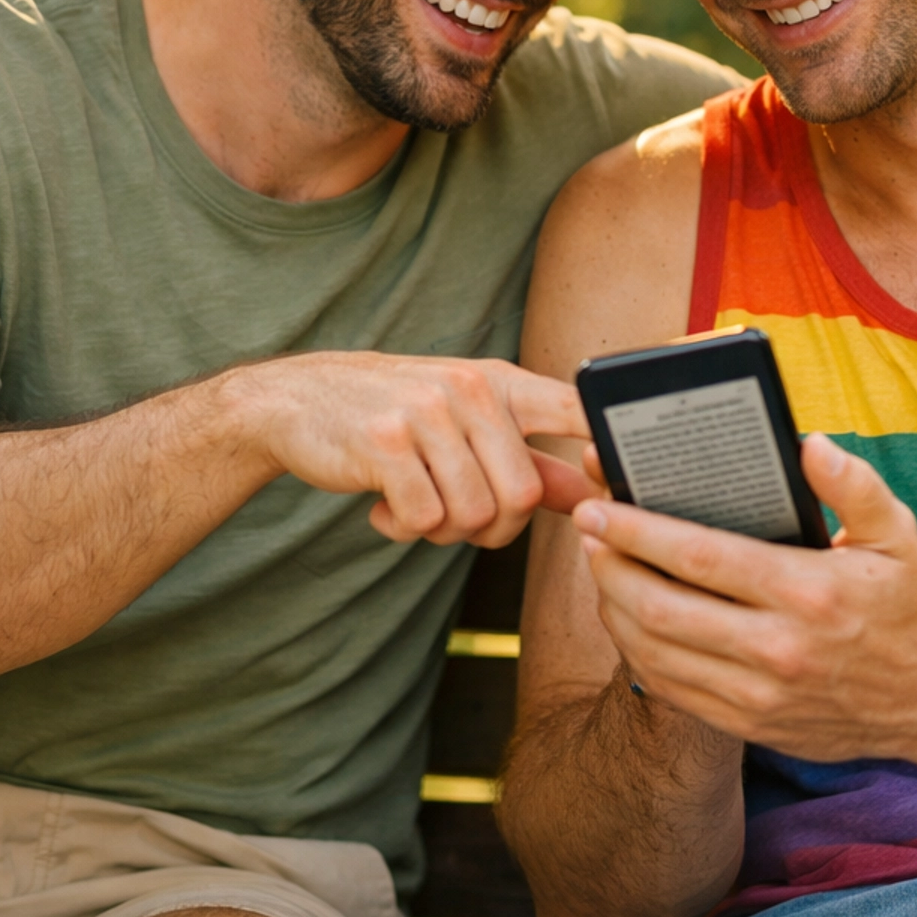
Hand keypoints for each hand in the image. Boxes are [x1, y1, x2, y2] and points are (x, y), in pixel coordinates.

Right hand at [233, 353, 595, 547]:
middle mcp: (470, 391)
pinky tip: (384, 504)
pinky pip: (423, 522)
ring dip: (444, 532)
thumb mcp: (467, 422)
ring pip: (473, 516)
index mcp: (500, 384)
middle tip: (457, 519)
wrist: (297, 400)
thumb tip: (592, 495)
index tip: (618, 484)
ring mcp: (427, 414)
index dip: (607, 446)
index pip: (574, 408)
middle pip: (524, 497)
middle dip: (495, 530)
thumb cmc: (396, 417)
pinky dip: (403, 529)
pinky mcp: (385, 444)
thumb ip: (531, 459)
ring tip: (416, 504)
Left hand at [572, 434, 916, 760]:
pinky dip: (636, 652)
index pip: (700, 557)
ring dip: (613, 607)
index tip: (599, 504)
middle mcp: (779, 648)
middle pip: (661, 607)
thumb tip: (808, 444)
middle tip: (585, 529)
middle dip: (609, 564)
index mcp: (809, 592)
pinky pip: (670, 690)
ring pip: (655, 653)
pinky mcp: (749, 725)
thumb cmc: (905, 603)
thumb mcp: (897, 532)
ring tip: (599, 566)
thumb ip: (854, 483)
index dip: (638, 530)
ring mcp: (760, 695)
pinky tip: (627, 617)